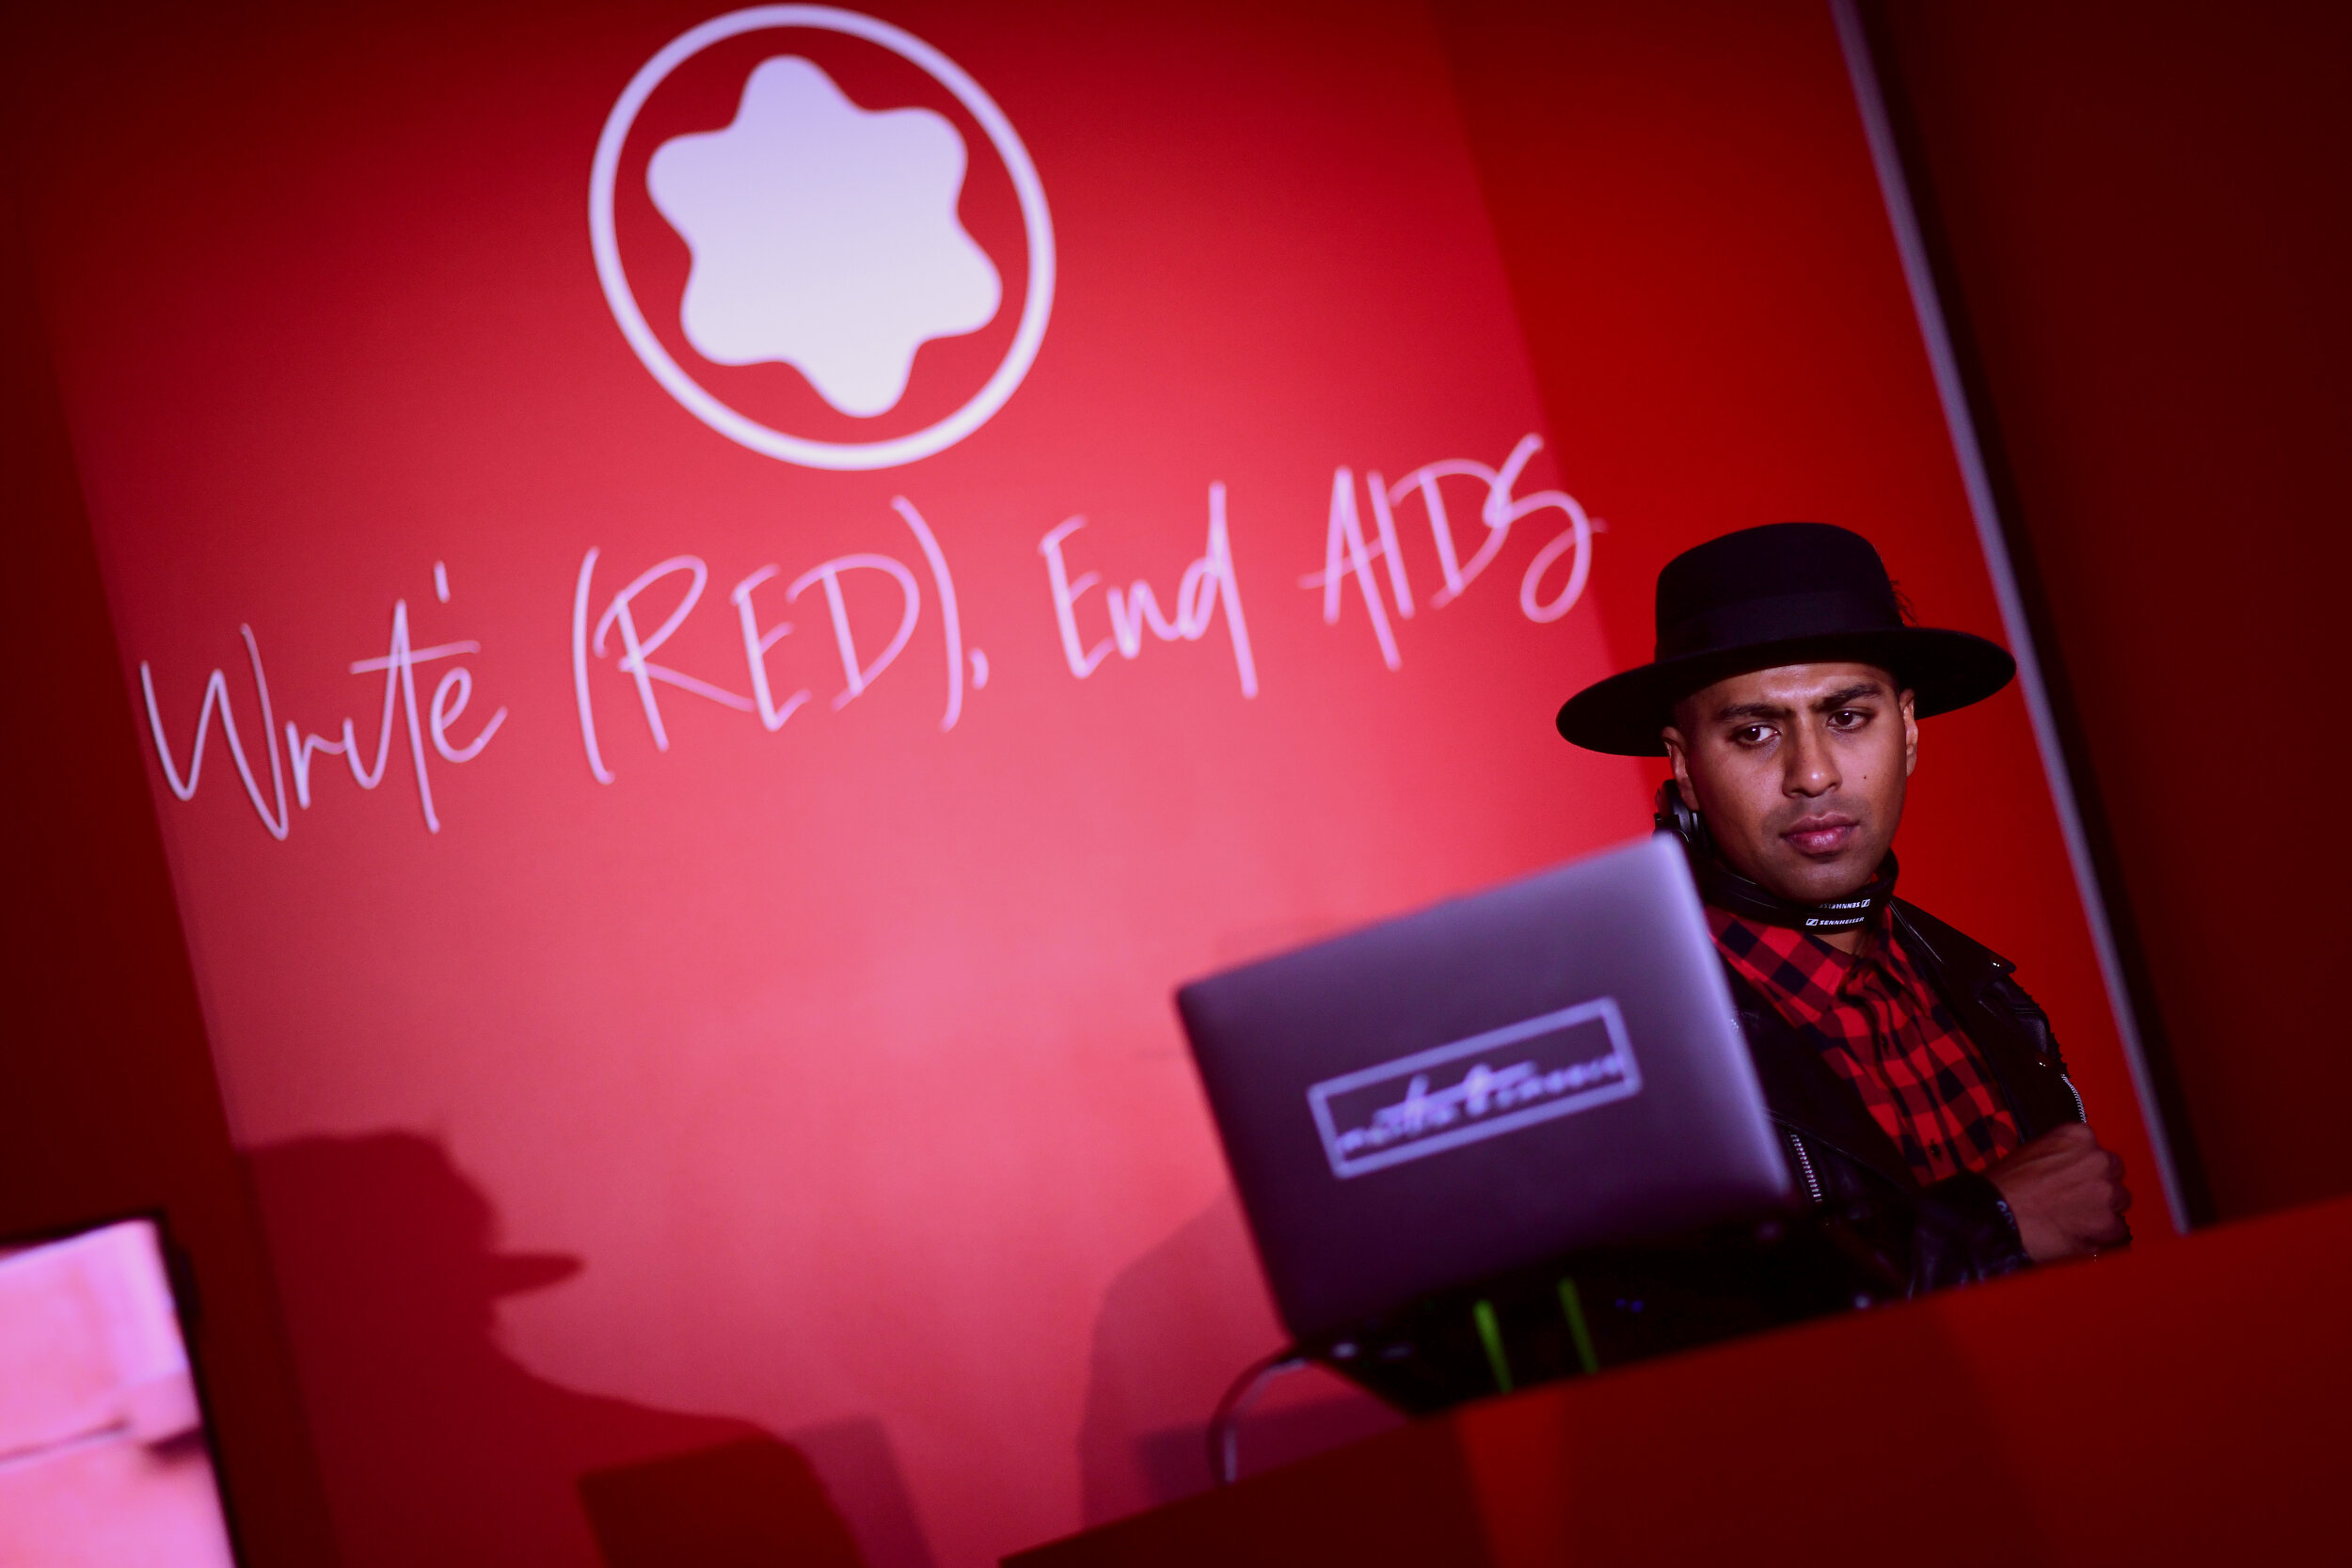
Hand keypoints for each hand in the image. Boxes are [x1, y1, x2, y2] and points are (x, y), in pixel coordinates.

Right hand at [1986, 1124, 2131, 1262]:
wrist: (1996, 1216)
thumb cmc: (2004, 1186)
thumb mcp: (2031, 1152)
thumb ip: (2061, 1156)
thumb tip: (2073, 1172)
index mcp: (2077, 1136)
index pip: (2096, 1149)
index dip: (2085, 1166)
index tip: (2074, 1177)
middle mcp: (2098, 1159)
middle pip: (2114, 1172)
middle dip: (2099, 1185)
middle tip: (2076, 1199)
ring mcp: (2105, 1191)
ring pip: (2119, 1200)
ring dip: (2103, 1209)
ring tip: (2076, 1219)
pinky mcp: (2107, 1223)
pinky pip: (2117, 1231)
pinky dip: (2101, 1235)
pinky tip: (2078, 1234)